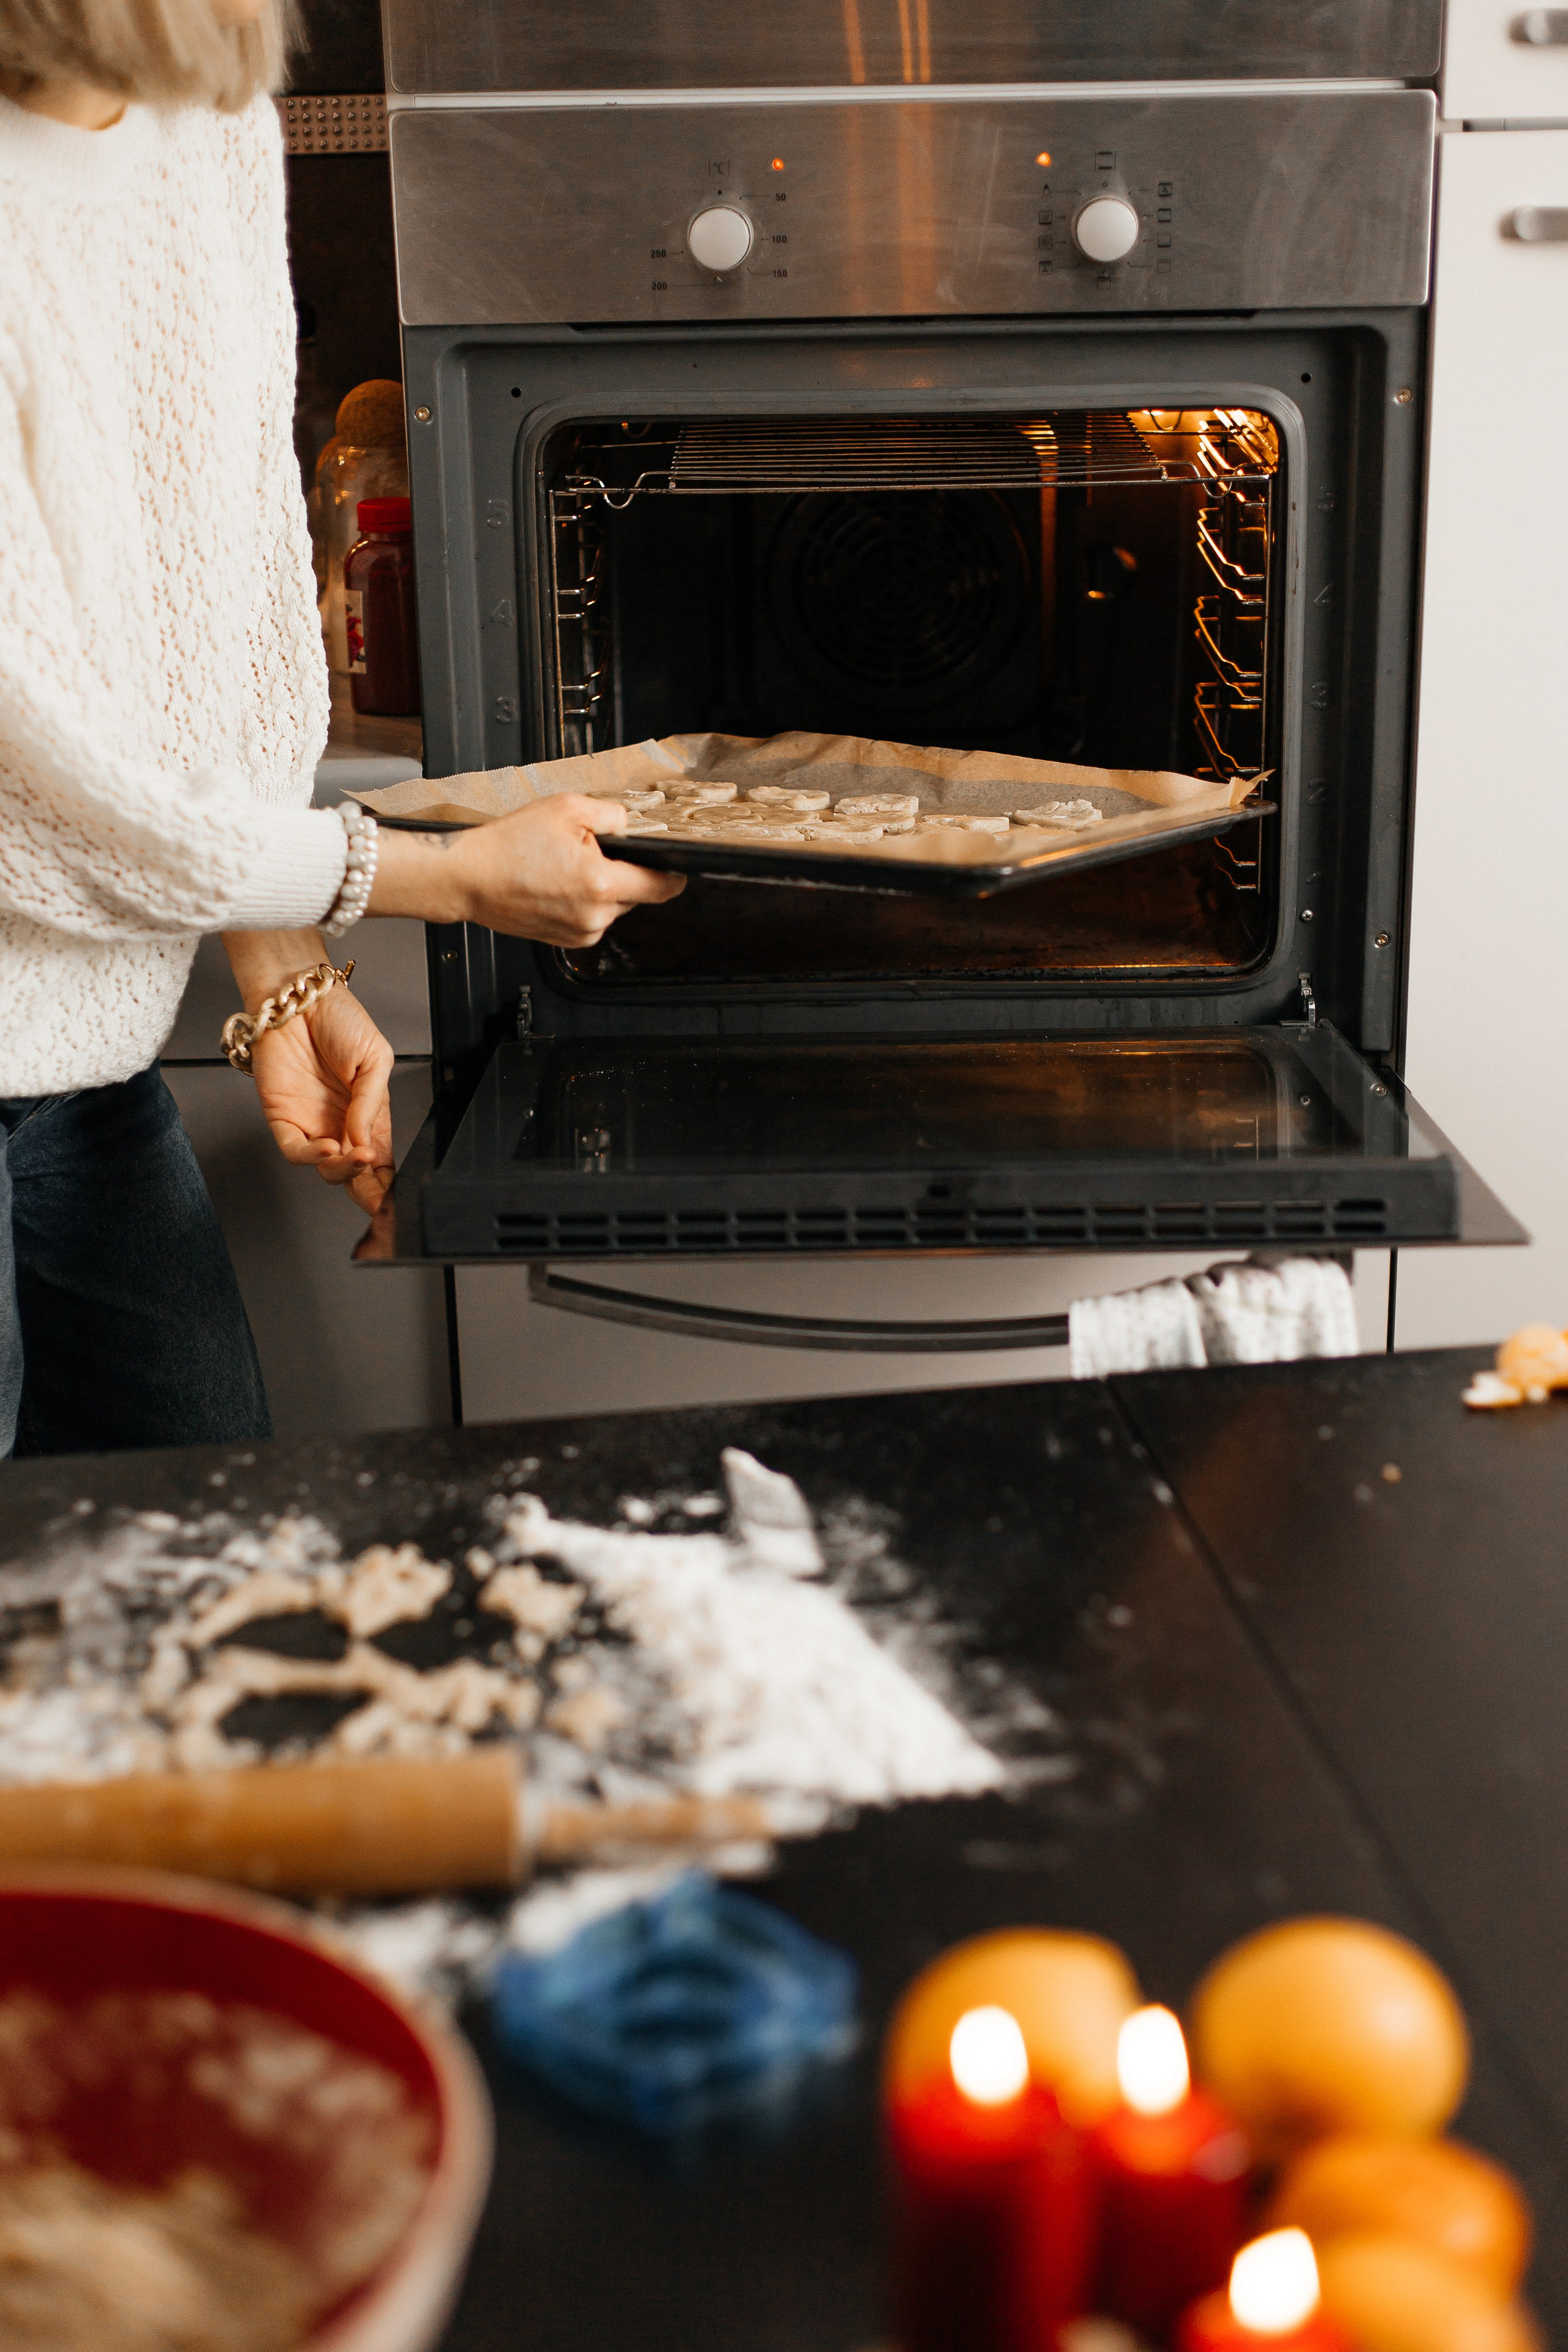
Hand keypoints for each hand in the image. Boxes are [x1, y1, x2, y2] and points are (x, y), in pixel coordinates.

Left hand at [249, 984, 394, 1213]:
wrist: (300, 998)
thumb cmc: (339, 1019)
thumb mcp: (376, 1059)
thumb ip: (371, 1104)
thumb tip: (366, 1142)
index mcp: (367, 1114)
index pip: (380, 1160)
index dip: (388, 1184)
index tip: (397, 1201)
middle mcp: (339, 1124)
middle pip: (354, 1174)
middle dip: (369, 1192)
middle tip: (381, 1197)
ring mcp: (312, 1123)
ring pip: (327, 1169)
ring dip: (345, 1171)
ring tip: (359, 1158)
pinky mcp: (282, 1118)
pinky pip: (295, 1150)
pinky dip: (313, 1156)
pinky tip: (331, 1149)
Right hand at [370, 794, 685, 943]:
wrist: (467, 876)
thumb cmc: (508, 845)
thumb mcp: (565, 808)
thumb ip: (610, 815)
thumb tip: (631, 825)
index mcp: (601, 884)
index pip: (660, 887)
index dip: (672, 874)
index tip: (677, 867)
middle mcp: (595, 916)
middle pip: (634, 894)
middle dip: (621, 872)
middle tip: (587, 851)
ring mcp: (580, 932)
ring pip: (611, 907)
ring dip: (601, 888)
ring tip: (564, 867)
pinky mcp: (564, 941)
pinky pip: (590, 918)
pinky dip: (583, 902)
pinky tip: (556, 884)